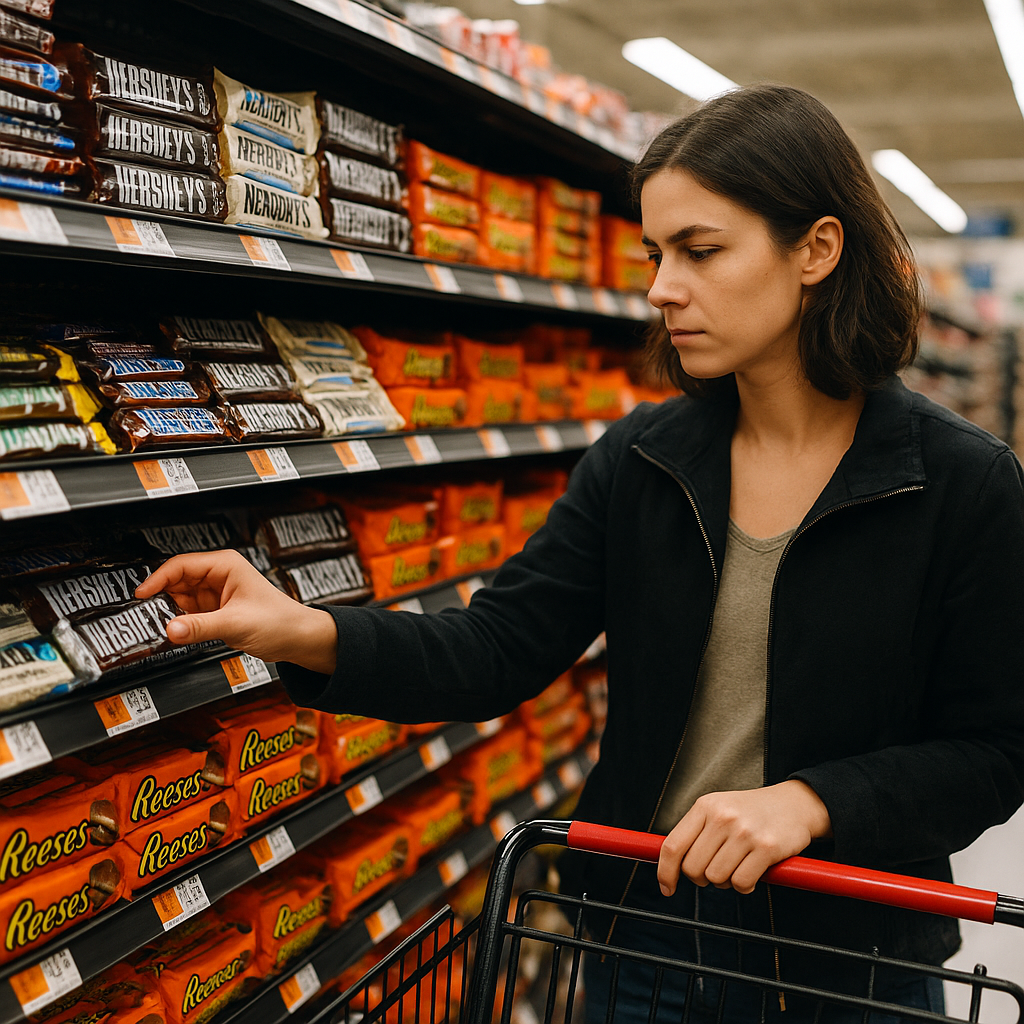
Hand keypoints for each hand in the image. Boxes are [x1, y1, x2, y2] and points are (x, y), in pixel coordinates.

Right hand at [134, 550, 337, 673]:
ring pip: (180, 598)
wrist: (298, 638)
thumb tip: (172, 628)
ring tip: (159, 625)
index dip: (158, 579)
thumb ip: (201, 627)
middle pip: (176, 581)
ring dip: (171, 611)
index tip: (141, 595)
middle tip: (146, 614)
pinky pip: (189, 613)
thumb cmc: (281, 621)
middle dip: (162, 597)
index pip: (181, 565)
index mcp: (226, 565)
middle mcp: (219, 575)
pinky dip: (181, 621)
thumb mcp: (236, 623)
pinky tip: (176, 631)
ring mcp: (216, 593)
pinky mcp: (216, 611)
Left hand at [657, 781, 831, 895]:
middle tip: (716, 870)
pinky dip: (744, 886)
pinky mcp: (766, 847)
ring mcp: (744, 832)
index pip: (673, 845)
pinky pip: (741, 883)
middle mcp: (722, 817)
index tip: (667, 888)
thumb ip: (695, 832)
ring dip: (725, 882)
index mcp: (705, 806)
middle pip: (693, 868)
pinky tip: (752, 871)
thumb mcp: (718, 809)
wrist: (793, 804)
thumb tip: (668, 865)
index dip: (665, 872)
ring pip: (716, 878)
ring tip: (737, 866)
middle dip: (702, 878)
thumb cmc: (750, 812)